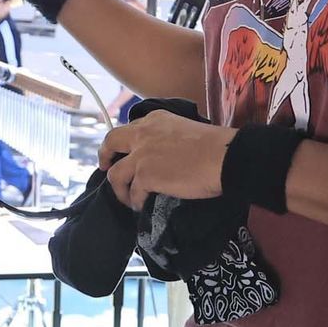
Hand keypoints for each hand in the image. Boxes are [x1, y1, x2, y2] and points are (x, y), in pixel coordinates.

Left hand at [97, 112, 229, 209]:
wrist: (223, 157)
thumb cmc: (215, 146)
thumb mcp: (185, 130)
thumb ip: (168, 137)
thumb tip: (166, 155)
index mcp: (155, 120)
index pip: (131, 128)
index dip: (125, 142)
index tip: (125, 152)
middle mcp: (142, 134)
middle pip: (111, 142)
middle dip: (104, 155)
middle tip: (105, 167)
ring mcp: (141, 156)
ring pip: (115, 174)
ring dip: (120, 189)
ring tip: (128, 198)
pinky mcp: (145, 176)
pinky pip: (133, 193)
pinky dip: (136, 201)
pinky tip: (142, 206)